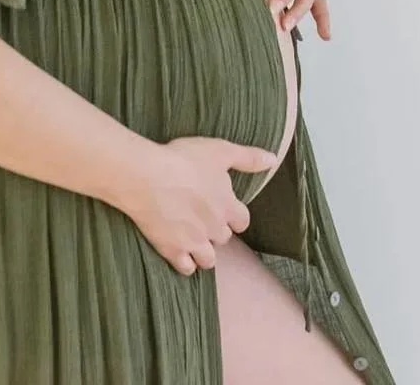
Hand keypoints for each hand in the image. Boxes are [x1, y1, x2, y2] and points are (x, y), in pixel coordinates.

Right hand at [117, 137, 276, 274]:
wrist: (147, 178)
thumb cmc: (183, 160)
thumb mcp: (219, 151)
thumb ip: (247, 158)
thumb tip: (272, 159)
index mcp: (227, 206)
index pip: (242, 221)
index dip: (234, 216)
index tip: (224, 209)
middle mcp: (215, 228)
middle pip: (223, 238)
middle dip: (216, 231)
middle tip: (202, 219)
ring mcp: (194, 242)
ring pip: (209, 259)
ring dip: (204, 252)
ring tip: (193, 240)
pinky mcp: (173, 250)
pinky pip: (186, 268)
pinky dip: (185, 263)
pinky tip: (179, 252)